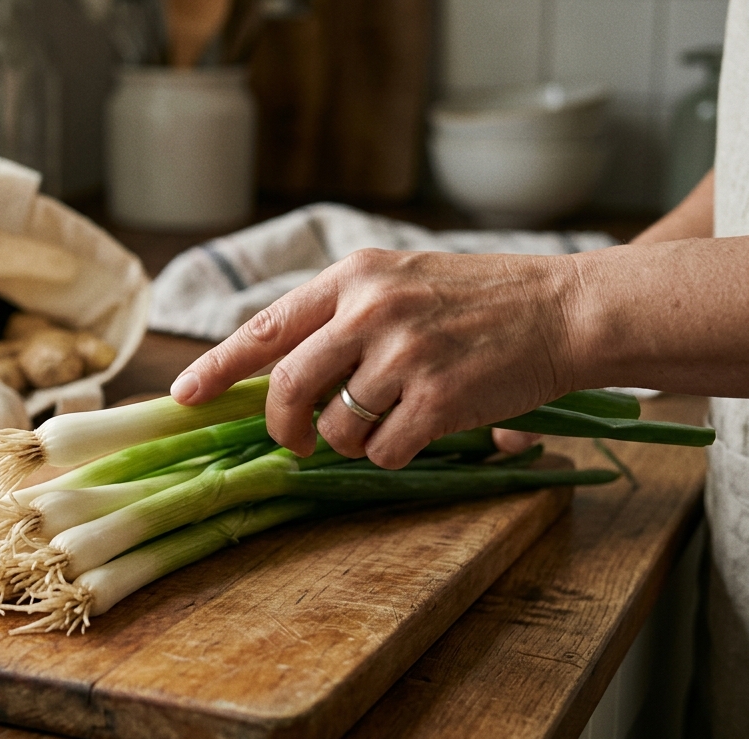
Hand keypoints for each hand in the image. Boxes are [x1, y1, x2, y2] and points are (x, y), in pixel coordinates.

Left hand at [171, 248, 579, 467]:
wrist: (565, 308)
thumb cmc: (480, 299)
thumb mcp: (400, 281)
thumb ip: (340, 317)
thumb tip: (276, 376)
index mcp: (353, 276)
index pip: (264, 326)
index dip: (217, 367)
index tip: (183, 395)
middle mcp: (370, 309)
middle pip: (287, 388)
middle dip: (282, 427)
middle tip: (296, 441)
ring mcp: (404, 353)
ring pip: (335, 428)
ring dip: (351, 441)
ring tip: (389, 419)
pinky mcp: (437, 396)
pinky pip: (383, 451)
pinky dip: (394, 453)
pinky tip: (423, 429)